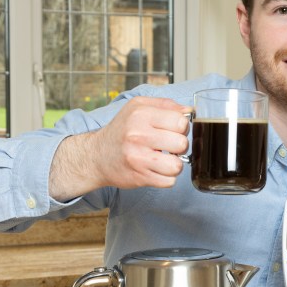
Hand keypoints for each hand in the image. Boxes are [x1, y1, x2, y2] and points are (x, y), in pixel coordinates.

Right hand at [50, 97, 191, 199]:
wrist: (96, 156)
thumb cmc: (122, 130)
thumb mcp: (138, 107)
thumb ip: (166, 105)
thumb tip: (190, 110)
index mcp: (141, 114)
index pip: (181, 121)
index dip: (181, 127)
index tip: (172, 130)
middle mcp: (138, 135)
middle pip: (182, 144)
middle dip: (180, 146)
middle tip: (168, 145)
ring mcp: (138, 158)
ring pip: (177, 166)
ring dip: (175, 164)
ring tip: (164, 159)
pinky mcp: (140, 177)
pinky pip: (169, 181)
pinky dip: (166, 177)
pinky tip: (157, 170)